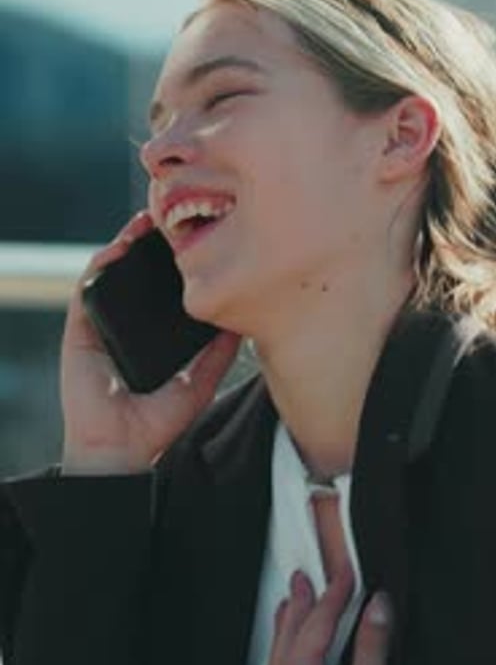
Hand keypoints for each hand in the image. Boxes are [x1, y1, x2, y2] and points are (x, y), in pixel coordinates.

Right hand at [60, 211, 240, 473]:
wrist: (122, 448)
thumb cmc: (159, 422)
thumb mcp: (201, 381)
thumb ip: (220, 352)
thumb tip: (246, 320)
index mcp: (152, 332)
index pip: (162, 287)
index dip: (175, 260)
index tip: (196, 236)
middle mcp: (127, 323)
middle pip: (136, 272)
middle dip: (151, 242)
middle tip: (170, 216)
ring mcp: (102, 324)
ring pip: (111, 272)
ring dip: (124, 243)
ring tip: (144, 221)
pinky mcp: (80, 329)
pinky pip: (87, 289)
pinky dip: (100, 265)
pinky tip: (118, 248)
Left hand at [263, 571, 390, 664]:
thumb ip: (372, 650)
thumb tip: (379, 609)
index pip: (318, 620)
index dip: (335, 592)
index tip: (345, 573)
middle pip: (288, 634)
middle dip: (299, 604)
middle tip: (301, 578)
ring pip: (277, 654)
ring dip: (287, 628)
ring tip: (289, 609)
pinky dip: (283, 655)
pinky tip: (288, 659)